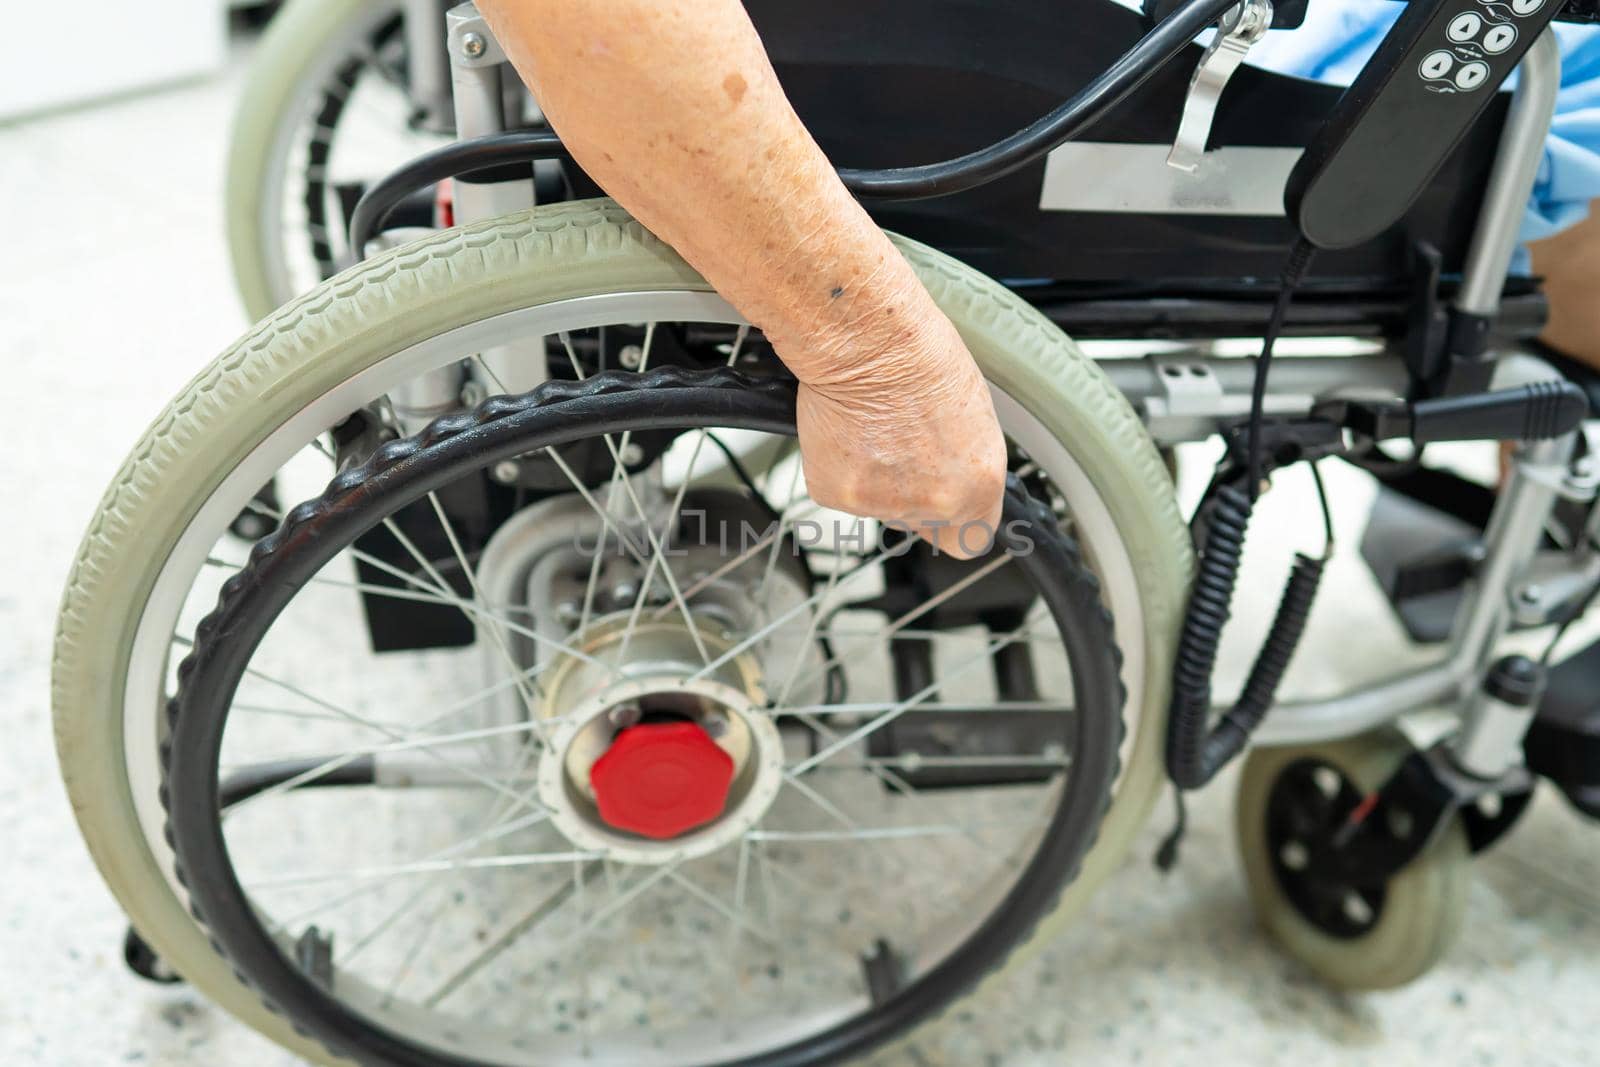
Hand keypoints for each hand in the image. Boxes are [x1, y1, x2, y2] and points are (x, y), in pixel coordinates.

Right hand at [789, 312, 1006, 559]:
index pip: (971, 541)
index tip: (945, 507)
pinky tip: (848, 431)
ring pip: (877, 507)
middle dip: (910, 494)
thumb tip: (951, 478)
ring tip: (875, 427)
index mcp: (978, 485)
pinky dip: (838, 466)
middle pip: (920, 524)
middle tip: (901, 446)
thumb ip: (964, 465)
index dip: (955, 522)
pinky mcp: (836, 493)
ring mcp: (882, 503)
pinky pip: (838, 490)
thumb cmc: (922, 358)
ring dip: (874, 477)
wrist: (867, 341)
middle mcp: (935, 503)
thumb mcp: (972, 415)